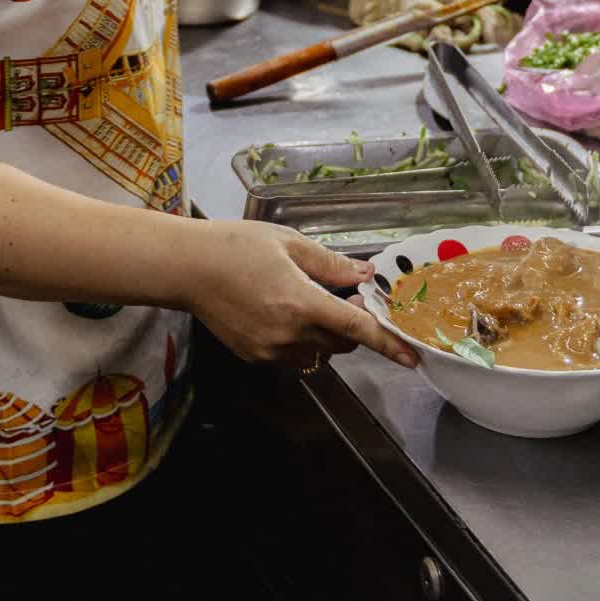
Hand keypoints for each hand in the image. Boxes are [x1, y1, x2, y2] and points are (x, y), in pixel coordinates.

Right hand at [182, 222, 418, 370]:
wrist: (186, 268)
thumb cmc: (236, 245)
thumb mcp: (288, 243)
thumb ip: (330, 264)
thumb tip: (365, 275)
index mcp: (302, 303)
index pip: (357, 329)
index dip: (388, 344)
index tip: (413, 358)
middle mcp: (290, 335)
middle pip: (341, 342)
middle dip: (350, 324)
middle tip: (344, 294)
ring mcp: (270, 351)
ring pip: (318, 352)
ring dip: (325, 334)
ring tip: (306, 300)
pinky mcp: (255, 357)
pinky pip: (293, 356)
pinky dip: (301, 340)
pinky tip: (282, 311)